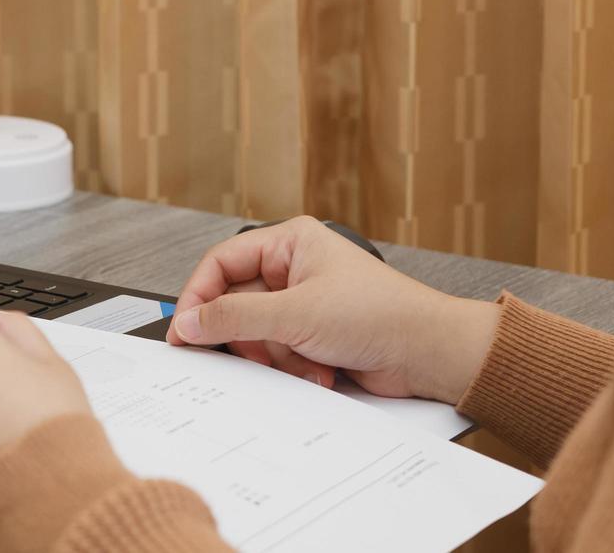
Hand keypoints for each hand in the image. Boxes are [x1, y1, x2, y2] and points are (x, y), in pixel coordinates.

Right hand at [166, 217, 499, 403]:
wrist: (429, 353)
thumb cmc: (382, 315)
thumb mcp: (295, 314)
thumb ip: (234, 318)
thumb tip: (189, 321)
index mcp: (290, 243)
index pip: (222, 263)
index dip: (199, 296)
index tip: (184, 330)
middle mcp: (294, 269)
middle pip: (237, 304)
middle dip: (251, 337)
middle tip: (251, 355)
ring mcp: (304, 304)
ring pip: (257, 335)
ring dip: (278, 357)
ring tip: (306, 362)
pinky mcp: (314, 336)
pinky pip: (279, 353)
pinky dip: (294, 367)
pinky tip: (320, 370)